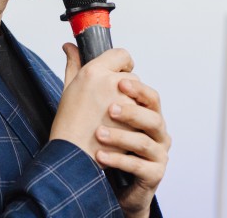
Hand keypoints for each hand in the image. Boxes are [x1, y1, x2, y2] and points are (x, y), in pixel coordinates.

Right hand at [49, 44, 137, 158]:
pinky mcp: (133, 119)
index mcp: (93, 71)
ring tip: (115, 118)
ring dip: (133, 104)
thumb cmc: (68, 123)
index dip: (122, 64)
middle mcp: (110, 82)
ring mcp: (124, 101)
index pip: (122, 54)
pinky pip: (143, 113)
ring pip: (139, 95)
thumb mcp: (68, 88)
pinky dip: (136, 120)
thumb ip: (73, 63)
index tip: (119, 73)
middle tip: (110, 103)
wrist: (73, 156)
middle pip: (132, 77)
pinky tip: (122, 128)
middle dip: (125, 88)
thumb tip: (70, 46)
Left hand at [95, 78, 170, 217]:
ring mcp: (158, 154)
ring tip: (99, 133)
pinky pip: (139, 165)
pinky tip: (99, 156)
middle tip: (110, 109)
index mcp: (147, 114)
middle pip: (153, 115)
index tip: (119, 80)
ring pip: (145, 141)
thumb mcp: (91, 105)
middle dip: (132, 110)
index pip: (149, 95)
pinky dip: (119, 159)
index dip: (137, 87)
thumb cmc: (102, 142)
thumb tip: (69, 46)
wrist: (104, 181)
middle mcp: (157, 132)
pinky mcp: (153, 174)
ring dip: (121, 136)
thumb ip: (83, 75)